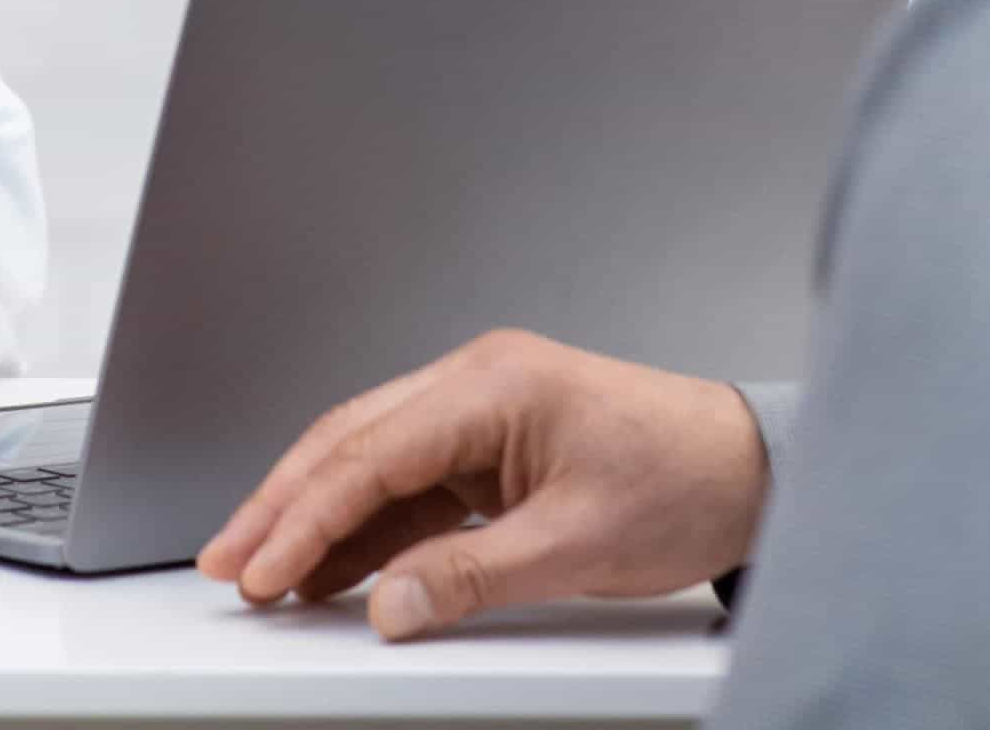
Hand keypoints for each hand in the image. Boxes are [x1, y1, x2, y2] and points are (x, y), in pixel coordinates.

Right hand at [196, 331, 768, 641]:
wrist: (757, 470)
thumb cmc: (688, 480)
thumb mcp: (577, 545)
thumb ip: (472, 576)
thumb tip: (391, 606)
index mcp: (493, 385)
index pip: (370, 452)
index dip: (306, 514)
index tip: (263, 565)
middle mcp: (477, 383)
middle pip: (351, 442)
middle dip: (283, 503)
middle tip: (232, 559)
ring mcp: (483, 410)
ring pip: (373, 461)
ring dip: (320, 517)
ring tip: (268, 572)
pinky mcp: (494, 444)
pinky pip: (412, 484)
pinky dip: (370, 527)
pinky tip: (337, 567)